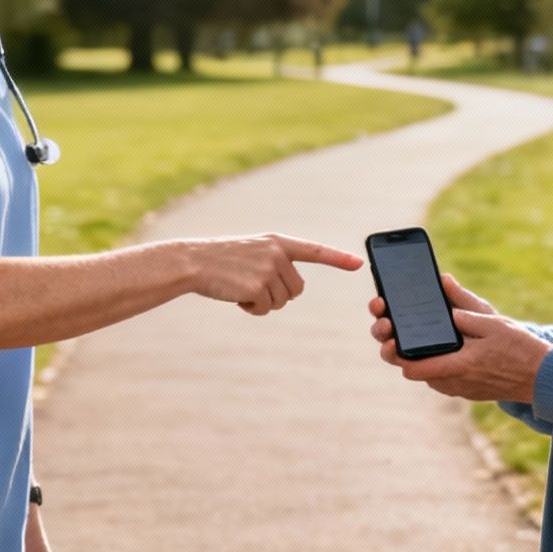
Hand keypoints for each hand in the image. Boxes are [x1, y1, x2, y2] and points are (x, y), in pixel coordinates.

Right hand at [186, 233, 363, 315]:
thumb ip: (275, 263)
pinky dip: (252, 309)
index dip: (337, 258)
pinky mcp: (258, 286)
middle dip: (279, 295)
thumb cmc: (221, 259)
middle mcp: (277, 253)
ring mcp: (268, 269)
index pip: (314, 251)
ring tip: (240, 288)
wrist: (193, 261)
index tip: (358, 263)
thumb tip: (292, 290)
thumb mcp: (252, 252)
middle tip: (253, 286)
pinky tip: (236, 296)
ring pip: (282, 301)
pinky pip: (266, 309)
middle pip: (296, 289)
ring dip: (263, 303)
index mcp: (277, 242)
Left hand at [367, 274, 550, 402]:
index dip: (396, 352)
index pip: (413, 368)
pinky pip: (442, 378)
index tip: (390, 335)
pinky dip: (435, 363)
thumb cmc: (520, 349)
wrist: (544, 378)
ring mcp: (461, 389)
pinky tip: (438, 345)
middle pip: (415, 371)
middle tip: (396, 330)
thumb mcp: (493, 321)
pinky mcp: (467, 390)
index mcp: (459, 366)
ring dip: (419, 358)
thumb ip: (465, 307)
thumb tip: (443, 284)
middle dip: (401, 352)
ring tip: (415, 334)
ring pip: (427, 376)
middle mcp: (455, 383)